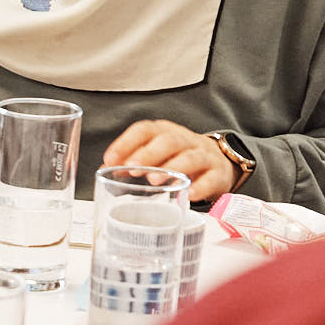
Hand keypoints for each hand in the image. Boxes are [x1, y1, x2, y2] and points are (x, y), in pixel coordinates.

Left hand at [100, 120, 237, 203]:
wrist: (219, 162)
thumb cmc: (178, 159)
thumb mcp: (156, 156)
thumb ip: (132, 162)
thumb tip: (105, 171)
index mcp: (164, 132)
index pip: (144, 130)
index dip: (126, 143)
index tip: (110, 159)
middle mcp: (185, 140)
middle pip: (168, 141)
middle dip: (149, 154)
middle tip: (132, 169)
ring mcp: (203, 155)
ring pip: (190, 157)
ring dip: (172, 167)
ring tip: (154, 181)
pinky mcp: (218, 174)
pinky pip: (210, 178)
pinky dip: (200, 186)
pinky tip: (188, 194)